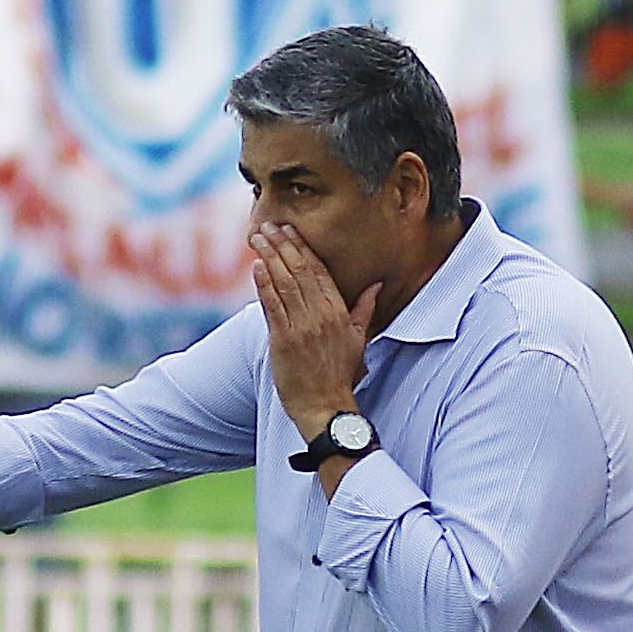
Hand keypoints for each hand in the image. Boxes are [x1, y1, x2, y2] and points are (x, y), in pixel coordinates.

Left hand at [250, 225, 378, 440]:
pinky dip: (264, 285)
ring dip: (269, 258)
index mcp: (339, 312)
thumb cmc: (341, 374)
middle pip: (299, 272)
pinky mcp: (283, 341)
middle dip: (283, 246)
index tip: (290, 230)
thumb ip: (364, 308)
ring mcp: (301, 328)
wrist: (325, 405)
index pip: (319, 271)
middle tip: (268, 226)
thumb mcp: (359, 339)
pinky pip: (272, 307)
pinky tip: (256, 267)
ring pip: (284, 284)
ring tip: (258, 238)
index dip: (303, 248)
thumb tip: (376, 285)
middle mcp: (321, 316)